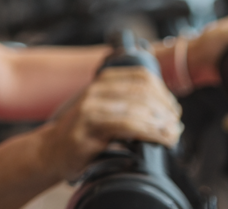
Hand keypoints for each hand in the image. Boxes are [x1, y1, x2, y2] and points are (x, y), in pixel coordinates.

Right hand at [40, 66, 182, 180]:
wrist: (52, 150)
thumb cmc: (83, 133)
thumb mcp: (105, 110)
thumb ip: (128, 103)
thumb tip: (167, 110)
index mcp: (102, 81)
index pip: (142, 76)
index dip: (164, 93)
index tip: (173, 111)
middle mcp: (95, 89)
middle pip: (143, 91)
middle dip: (166, 110)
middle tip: (175, 127)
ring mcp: (90, 107)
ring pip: (137, 107)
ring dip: (161, 123)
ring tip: (171, 136)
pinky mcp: (88, 127)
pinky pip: (126, 124)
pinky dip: (150, 132)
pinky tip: (160, 140)